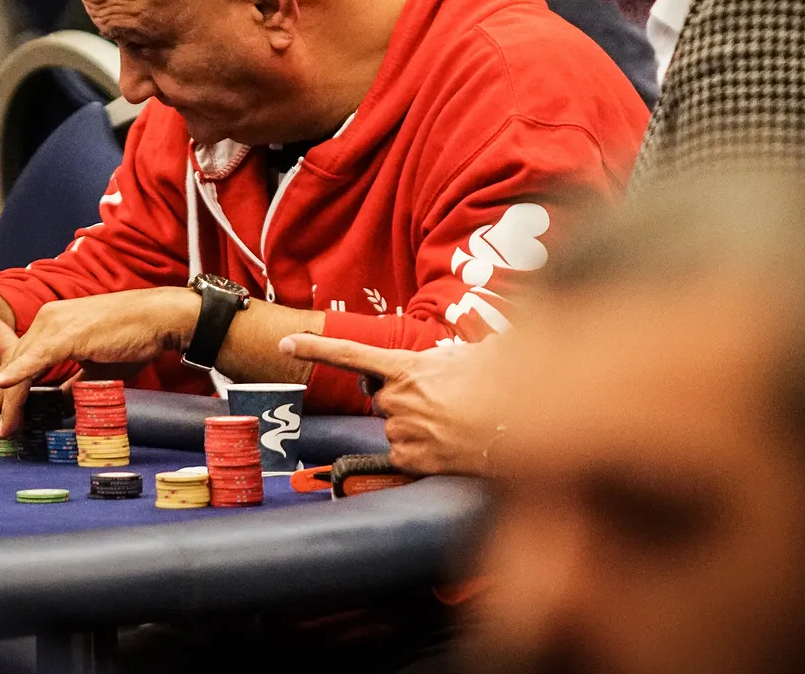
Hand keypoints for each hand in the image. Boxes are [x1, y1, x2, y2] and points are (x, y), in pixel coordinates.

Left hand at [0, 287, 198, 432]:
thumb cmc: (133, 338)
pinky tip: (2, 386)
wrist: (158, 319)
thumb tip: (61, 400)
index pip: (22, 356)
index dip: (10, 384)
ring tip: (4, 424)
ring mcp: (55, 324)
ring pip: (22, 364)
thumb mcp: (97, 365)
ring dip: (11, 398)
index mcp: (53, 322)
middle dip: (4, 397)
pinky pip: (36, 358)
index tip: (3, 410)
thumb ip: (75, 381)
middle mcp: (47, 319)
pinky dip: (17, 373)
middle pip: (15, 361)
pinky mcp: (66, 334)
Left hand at [279, 334, 500, 476]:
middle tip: (441, 400)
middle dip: (403, 397)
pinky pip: (402, 454)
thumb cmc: (502, 386)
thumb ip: (457, 350)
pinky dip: (421, 450)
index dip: (314, 348)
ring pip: (394, 426)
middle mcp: (397, 398)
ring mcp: (401, 431)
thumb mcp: (478, 353)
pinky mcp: (410, 460)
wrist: (519, 428)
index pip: (349, 354)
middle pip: (381, 398)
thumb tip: (465, 349)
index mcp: (406, 367)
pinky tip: (447, 445)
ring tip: (453, 422)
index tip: (285, 344)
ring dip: (416, 424)